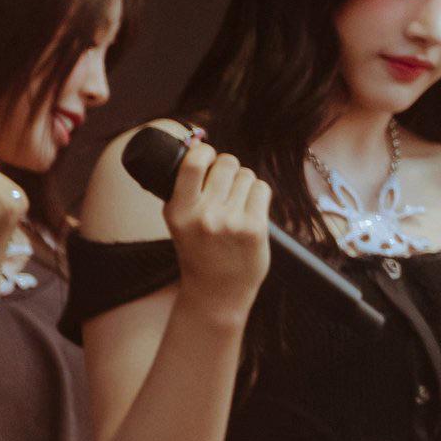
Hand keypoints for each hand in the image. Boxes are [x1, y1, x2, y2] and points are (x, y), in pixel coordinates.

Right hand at [166, 140, 273, 314]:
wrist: (216, 291)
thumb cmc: (199, 251)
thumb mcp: (178, 222)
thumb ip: (185, 190)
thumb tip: (200, 148)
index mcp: (178, 210)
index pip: (194, 161)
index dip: (206, 152)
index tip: (208, 157)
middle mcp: (203, 215)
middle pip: (227, 163)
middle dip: (229, 168)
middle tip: (226, 185)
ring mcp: (230, 222)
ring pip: (247, 175)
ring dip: (245, 184)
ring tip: (237, 204)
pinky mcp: (254, 228)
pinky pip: (262, 189)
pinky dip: (258, 195)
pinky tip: (250, 210)